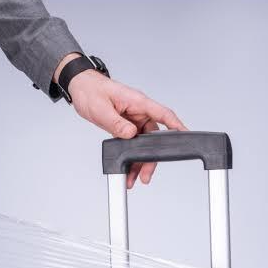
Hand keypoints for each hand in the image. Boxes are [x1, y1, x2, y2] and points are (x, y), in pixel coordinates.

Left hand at [54, 53, 186, 187]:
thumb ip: (117, 123)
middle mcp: (138, 111)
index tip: (186, 136)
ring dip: (139, 161)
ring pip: (142, 143)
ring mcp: (132, 118)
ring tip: (134, 178)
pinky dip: (130, 157)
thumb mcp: (102, 109)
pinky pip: (131, 143)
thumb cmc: (91, 92)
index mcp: (137, 102)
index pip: (163, 114)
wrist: (80, 88)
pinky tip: (128, 169)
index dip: (176, 126)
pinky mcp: (124, 125)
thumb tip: (131, 134)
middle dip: (151, 157)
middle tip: (147, 175)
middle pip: (153, 136)